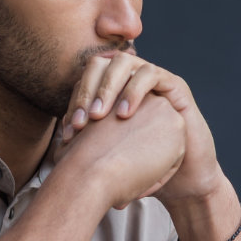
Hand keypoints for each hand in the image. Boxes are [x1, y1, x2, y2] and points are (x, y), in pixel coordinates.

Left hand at [60, 53, 225, 208]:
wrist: (181, 179)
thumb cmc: (142, 169)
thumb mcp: (110, 156)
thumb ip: (88, 146)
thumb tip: (58, 147)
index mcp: (113, 92)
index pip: (86, 81)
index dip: (74, 102)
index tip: (69, 132)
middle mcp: (130, 80)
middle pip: (100, 65)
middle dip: (87, 90)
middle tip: (82, 121)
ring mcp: (152, 79)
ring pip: (124, 62)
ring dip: (108, 87)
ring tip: (101, 115)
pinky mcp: (174, 85)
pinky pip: (151, 74)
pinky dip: (134, 90)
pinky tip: (125, 114)